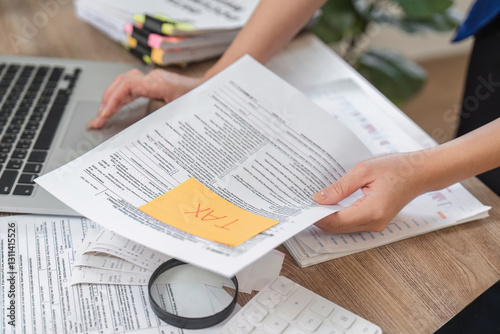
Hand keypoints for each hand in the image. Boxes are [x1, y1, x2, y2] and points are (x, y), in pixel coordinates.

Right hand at [87, 69, 203, 128]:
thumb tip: (139, 132)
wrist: (212, 90)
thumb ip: (161, 120)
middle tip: (99, 119)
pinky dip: (121, 95)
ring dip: (113, 96)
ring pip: (125, 82)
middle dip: (107, 100)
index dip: (112, 101)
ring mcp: (155, 79)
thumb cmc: (200, 100)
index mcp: (159, 83)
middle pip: (122, 82)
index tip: (103, 115)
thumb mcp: (181, 113)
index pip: (127, 87)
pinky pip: (132, 85)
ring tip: (104, 113)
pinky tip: (117, 106)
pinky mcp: (155, 83)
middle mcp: (155, 78)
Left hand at [312, 152, 429, 233]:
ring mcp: (376, 225)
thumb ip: (340, 187)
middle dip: (319, 219)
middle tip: (303, 206)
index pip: (336, 221)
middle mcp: (374, 223)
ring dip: (328, 219)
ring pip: (344, 228)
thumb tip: (319, 198)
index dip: (317, 216)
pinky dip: (338, 217)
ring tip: (313, 205)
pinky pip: (352, 224)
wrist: (421, 173)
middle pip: (338, 228)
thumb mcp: (364, 170)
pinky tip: (328, 207)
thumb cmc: (396, 167)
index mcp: (372, 210)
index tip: (302, 207)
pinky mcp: (376, 221)